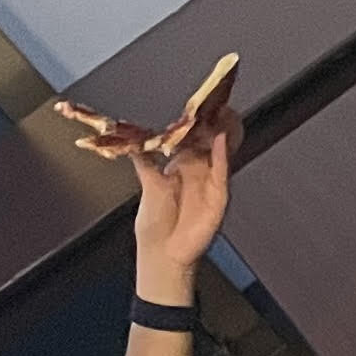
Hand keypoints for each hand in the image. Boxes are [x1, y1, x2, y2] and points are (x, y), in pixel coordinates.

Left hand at [130, 105, 239, 281]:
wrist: (162, 253)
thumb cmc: (155, 224)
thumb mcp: (148, 185)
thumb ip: (145, 161)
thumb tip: (131, 140)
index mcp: (182, 166)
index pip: (192, 137)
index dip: (194, 120)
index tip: (195, 103)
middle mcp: (199, 170)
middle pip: (210, 139)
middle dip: (213, 120)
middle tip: (211, 101)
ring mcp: (211, 181)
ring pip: (222, 151)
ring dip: (224, 131)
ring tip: (222, 112)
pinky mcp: (219, 196)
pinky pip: (223, 171)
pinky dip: (223, 154)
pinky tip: (221, 139)